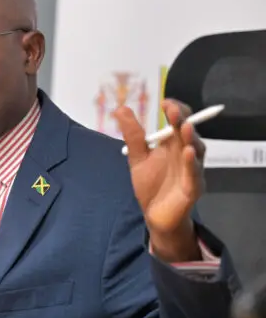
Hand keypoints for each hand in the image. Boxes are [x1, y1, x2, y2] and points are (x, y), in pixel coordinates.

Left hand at [114, 99, 204, 261]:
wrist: (154, 215)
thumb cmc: (151, 185)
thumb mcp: (138, 158)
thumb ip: (132, 135)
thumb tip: (120, 108)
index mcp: (174, 145)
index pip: (179, 122)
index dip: (176, 110)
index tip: (164, 102)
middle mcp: (186, 154)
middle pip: (188, 133)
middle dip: (181, 120)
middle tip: (172, 109)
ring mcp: (192, 171)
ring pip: (196, 151)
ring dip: (190, 138)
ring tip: (183, 127)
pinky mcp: (193, 188)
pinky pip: (194, 174)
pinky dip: (192, 163)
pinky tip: (187, 153)